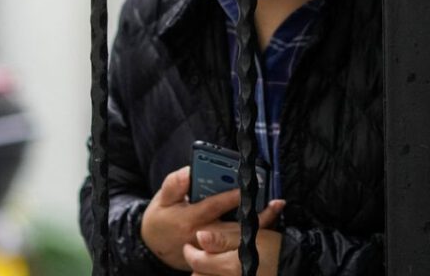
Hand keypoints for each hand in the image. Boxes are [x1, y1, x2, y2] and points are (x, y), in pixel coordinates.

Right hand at [140, 166, 283, 270]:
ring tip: (275, 208)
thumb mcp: (162, 199)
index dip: (231, 197)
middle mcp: (203, 238)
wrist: (154, 250)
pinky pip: (239, 248)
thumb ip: (174, 184)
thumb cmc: (161, 220)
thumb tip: (189, 170)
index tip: (248, 186)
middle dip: (256, 215)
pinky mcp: (216, 259)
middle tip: (275, 201)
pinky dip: (253, 235)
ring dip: (260, 225)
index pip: (213, 207)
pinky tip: (267, 223)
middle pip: (235, 228)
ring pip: (240, 240)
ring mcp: (211, 251)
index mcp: (189, 220)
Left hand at [183, 217, 284, 275]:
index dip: (190, 252)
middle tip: (200, 256)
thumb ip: (222, 239)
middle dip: (197, 267)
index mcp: (230, 265)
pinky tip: (220, 272)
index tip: (188, 246)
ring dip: (206, 275)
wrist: (296, 266)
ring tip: (209, 266)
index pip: (197, 262)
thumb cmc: (276, 249)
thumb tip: (199, 236)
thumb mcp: (250, 236)